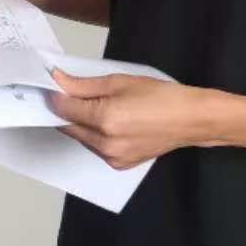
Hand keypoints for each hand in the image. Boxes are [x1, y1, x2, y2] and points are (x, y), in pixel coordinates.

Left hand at [47, 69, 215, 169]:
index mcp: (104, 119)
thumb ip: (84, 85)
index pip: (63, 109)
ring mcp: (112, 157)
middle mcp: (104, 143)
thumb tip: (58, 81)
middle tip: (74, 94)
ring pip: (81, 138)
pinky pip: (95, 148)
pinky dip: (95, 135)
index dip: (56, 96)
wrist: (190, 120)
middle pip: (68, 126)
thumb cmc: (160, 96)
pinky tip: (111, 123)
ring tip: (99, 108)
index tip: (54, 86)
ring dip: (81, 123)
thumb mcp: (120, 82)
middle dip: (67, 110)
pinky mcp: (119, 165)